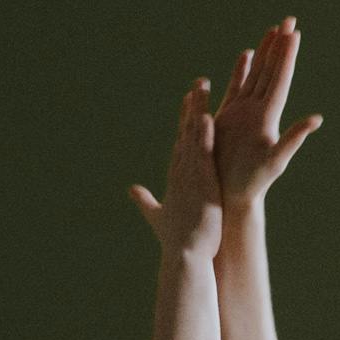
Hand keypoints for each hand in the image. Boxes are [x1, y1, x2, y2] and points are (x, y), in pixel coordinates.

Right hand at [128, 77, 223, 259]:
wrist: (185, 256)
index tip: (189, 101)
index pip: (181, 141)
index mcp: (176, 177)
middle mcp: (181, 171)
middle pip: (186, 131)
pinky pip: (203, 154)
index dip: (184, 119)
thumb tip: (132, 190)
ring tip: (204, 87)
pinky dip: (204, 135)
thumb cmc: (176, 240)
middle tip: (199, 82)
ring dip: (198, 110)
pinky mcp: (201, 183)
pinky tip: (207, 116)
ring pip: (194, 136)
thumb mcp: (159, 216)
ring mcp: (190, 175)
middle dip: (192, 106)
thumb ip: (146, 201)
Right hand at [210, 16, 320, 207]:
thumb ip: (293, 138)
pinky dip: (242, 70)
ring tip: (273, 30)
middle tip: (289, 19)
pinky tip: (247, 55)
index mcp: (269, 116)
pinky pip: (237, 87)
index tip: (293, 33)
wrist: (233, 196)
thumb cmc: (254, 183)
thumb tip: (316, 120)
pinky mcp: (230, 118)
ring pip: (257, 75)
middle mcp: (260, 110)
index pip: (280, 79)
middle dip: (279, 46)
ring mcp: (245, 112)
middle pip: (271, 71)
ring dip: (265, 53)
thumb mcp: (275, 160)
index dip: (287, 56)